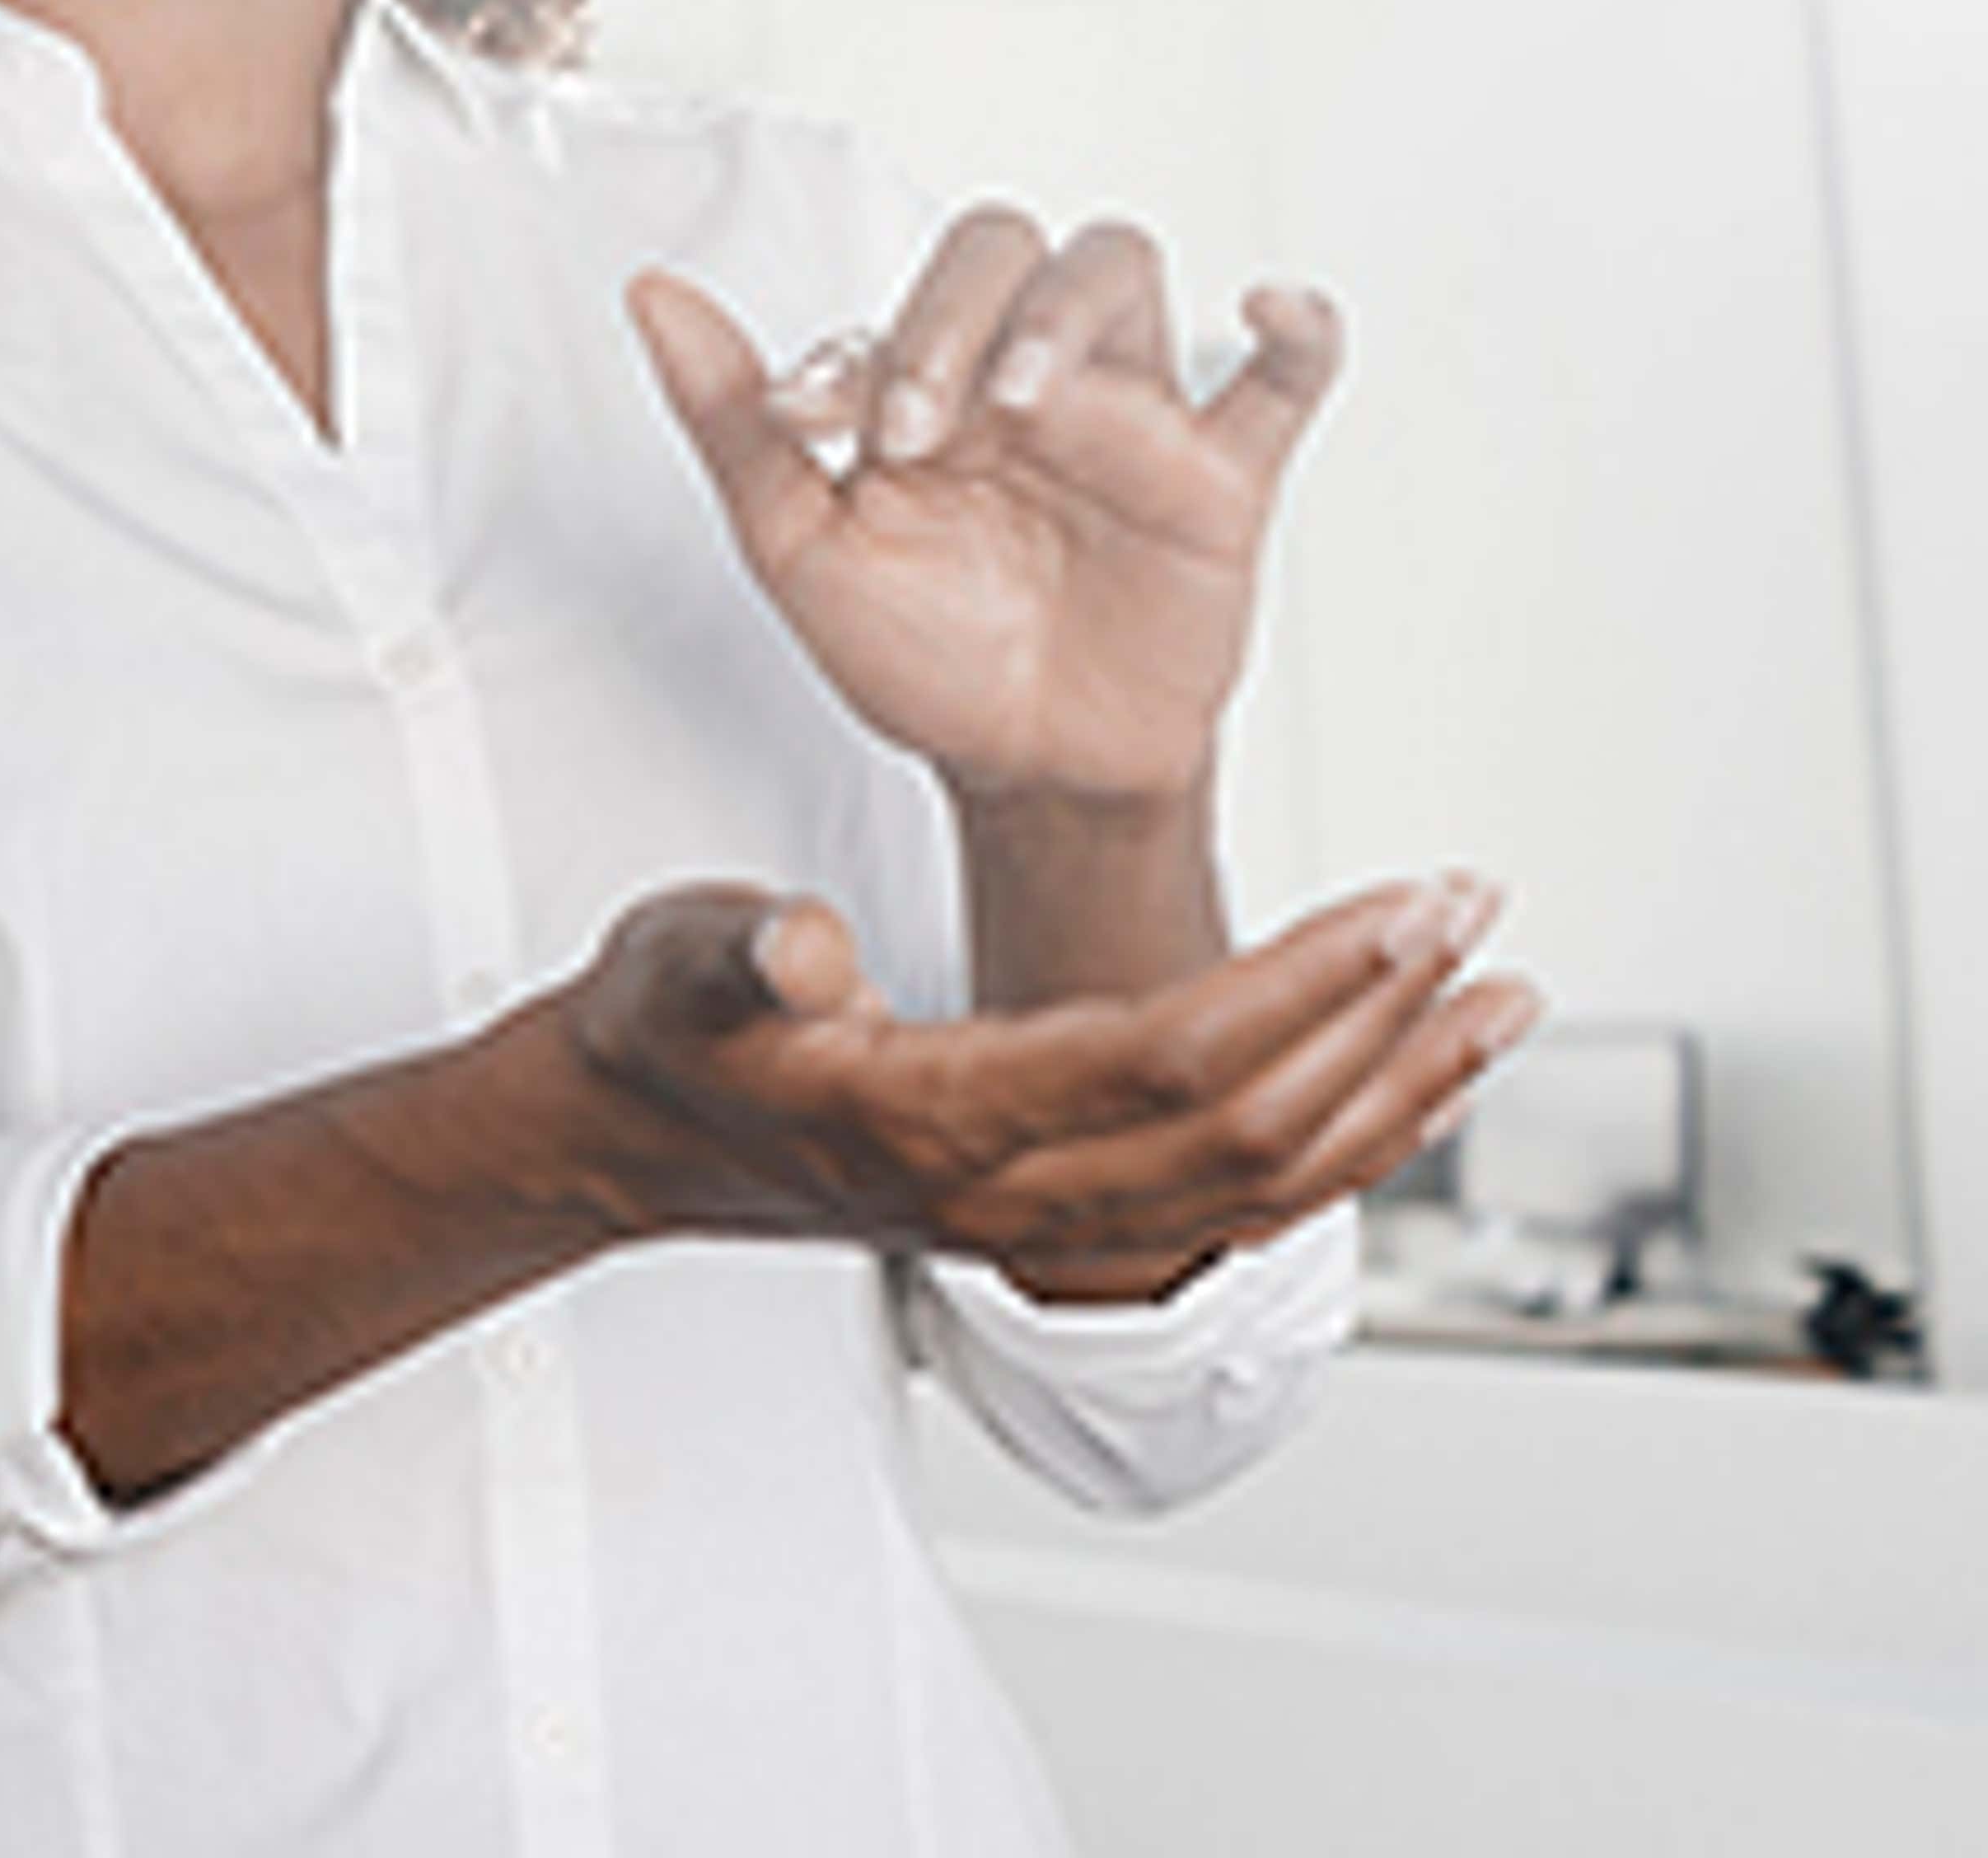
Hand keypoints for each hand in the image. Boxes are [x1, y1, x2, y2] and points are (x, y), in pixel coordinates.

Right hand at [550, 874, 1537, 1289]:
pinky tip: (1405, 1079)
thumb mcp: (670, 963)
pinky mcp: (1055, 1214)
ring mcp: (1039, 1220)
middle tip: (1476, 909)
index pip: (1170, 1062)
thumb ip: (740, 953)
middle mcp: (1009, 1195)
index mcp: (936, 1122)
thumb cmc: (662, 1033)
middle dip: (1385, 1019)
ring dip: (1397, 1093)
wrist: (626, 1137)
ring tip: (1497, 1000)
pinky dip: (1344, 1143)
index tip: (1405, 902)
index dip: (1307, 985)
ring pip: (1266, 1187)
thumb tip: (810, 947)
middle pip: (1250, 1130)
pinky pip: (1239, 1202)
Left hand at [628, 210, 1338, 808]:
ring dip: (1069, 316)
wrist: (1024, 767)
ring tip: (1028, 399)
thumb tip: (652, 292)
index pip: (907, 301)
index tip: (813, 424)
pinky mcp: (1220, 481)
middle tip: (921, 426)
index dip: (861, 347)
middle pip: (1013, 253)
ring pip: (1123, 273)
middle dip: (957, 319)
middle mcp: (1027, 376)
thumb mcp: (799, 544)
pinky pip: (1288, 378)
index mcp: (931, 381)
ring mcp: (1128, 417)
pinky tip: (1268, 306)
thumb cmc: (920, 650)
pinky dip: (1298, 329)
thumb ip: (731, 417)